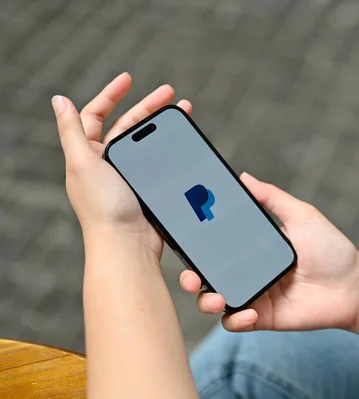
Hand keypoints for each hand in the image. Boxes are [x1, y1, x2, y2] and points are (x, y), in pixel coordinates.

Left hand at [52, 73, 191, 258]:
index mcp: (88, 154)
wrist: (128, 245)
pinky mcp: (148, 187)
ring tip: (182, 111)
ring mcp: (130, 175)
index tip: (129, 79)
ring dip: (162, 125)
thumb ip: (71, 131)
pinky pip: (160, 160)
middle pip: (128, 124)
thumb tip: (58, 99)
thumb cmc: (103, 207)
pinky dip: (170, 148)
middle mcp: (107, 163)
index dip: (111, 94)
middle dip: (147, 106)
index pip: (96, 114)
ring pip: (148, 141)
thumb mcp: (82, 163)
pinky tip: (182, 141)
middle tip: (169, 93)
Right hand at [180, 173, 358, 331]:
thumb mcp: (301, 216)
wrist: (354, 286)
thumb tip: (244, 177)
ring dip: (206, 301)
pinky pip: (236, 322)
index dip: (195, 243)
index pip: (214, 245)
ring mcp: (253, 295)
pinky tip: (250, 313)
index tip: (180, 236)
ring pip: (214, 301)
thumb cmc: (331, 249)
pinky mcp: (263, 318)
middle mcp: (246, 271)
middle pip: (207, 275)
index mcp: (251, 247)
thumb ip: (272, 198)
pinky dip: (236, 319)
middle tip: (189, 276)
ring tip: (215, 297)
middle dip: (190, 277)